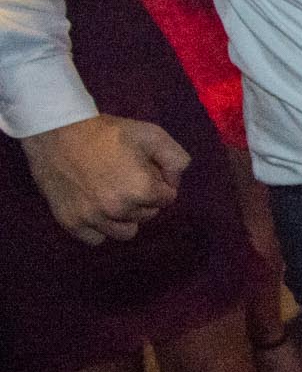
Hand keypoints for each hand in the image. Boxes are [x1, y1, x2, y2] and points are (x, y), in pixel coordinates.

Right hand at [24, 112, 186, 245]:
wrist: (56, 132)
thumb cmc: (107, 132)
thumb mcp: (152, 134)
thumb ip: (176, 159)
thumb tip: (174, 183)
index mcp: (142, 189)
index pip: (168, 198)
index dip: (159, 182)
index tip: (145, 171)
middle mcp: (118, 209)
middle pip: (147, 215)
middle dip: (143, 199)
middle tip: (126, 179)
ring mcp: (93, 218)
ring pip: (125, 232)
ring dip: (125, 217)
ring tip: (113, 196)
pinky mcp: (71, 222)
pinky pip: (96, 239)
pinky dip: (99, 228)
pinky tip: (96, 209)